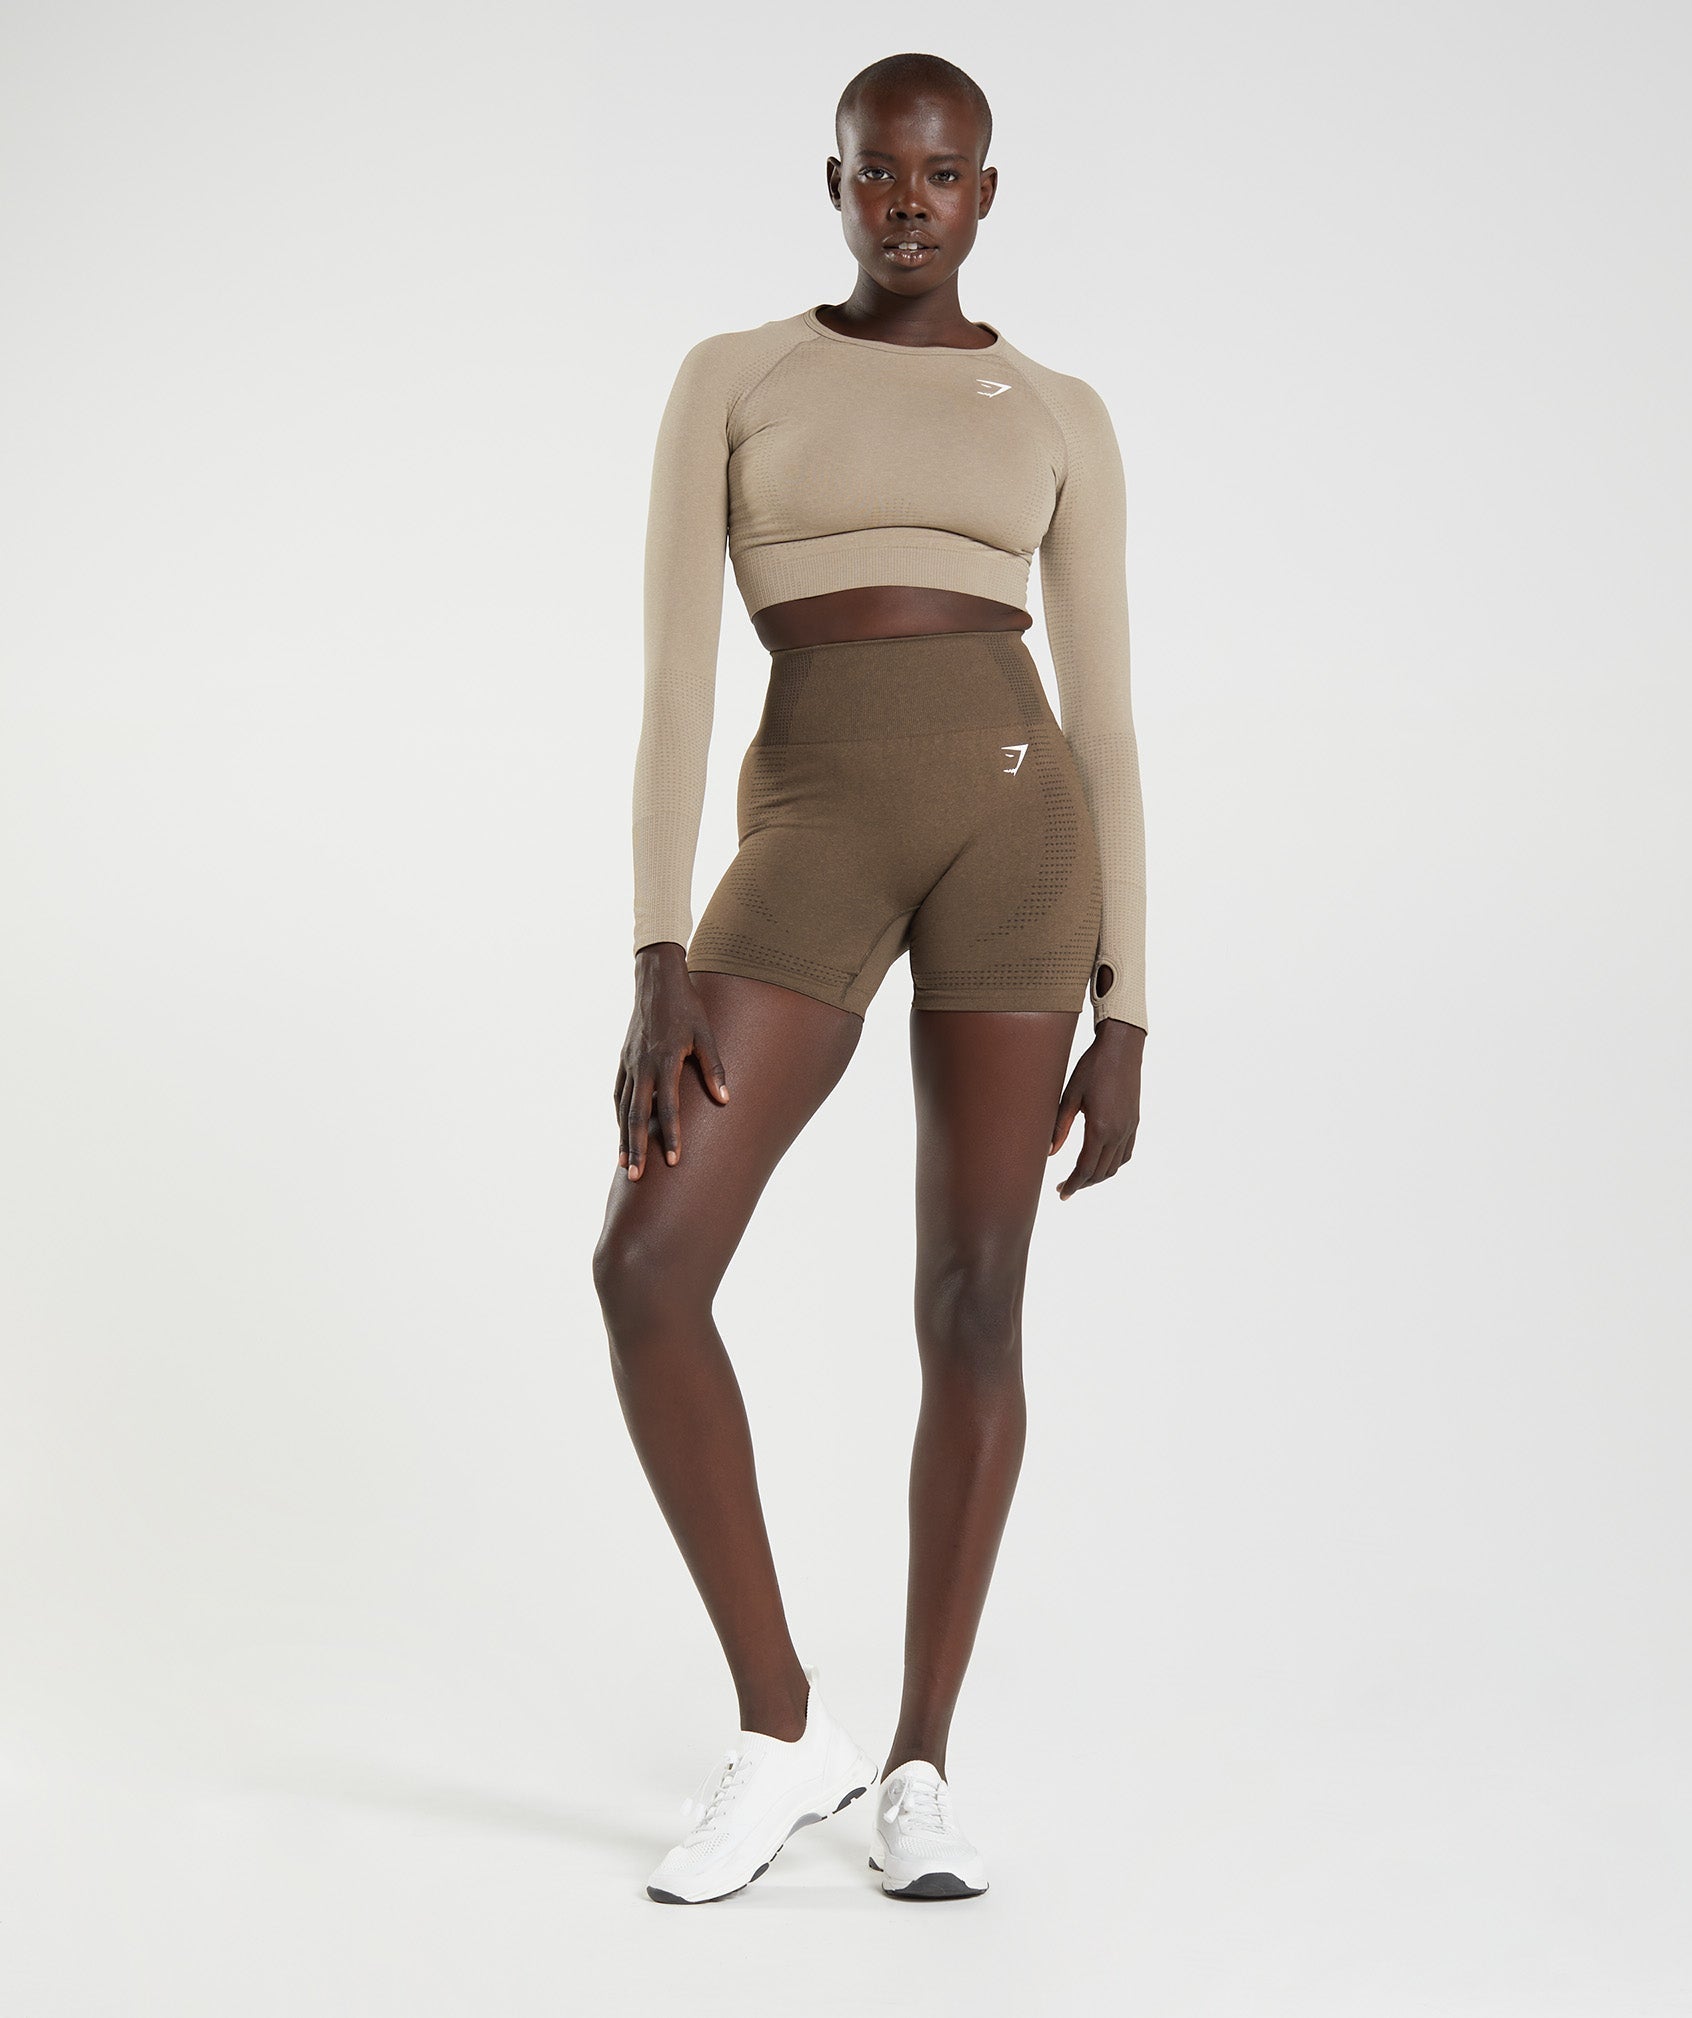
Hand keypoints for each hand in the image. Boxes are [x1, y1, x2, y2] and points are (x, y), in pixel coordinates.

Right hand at [614, 942, 729, 1179]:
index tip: (674, 1161)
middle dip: (637, 1148)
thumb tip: (725, 1100)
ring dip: (624, 1137)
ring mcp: (630, 1063)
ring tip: (625, 1164)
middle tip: (636, 1178)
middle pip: (636, 1115)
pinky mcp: (624, 1059)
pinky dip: (620, 1115)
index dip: (672, 1135)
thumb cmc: (687, 1007)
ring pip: (624, 1108)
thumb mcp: (706, 1034)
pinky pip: (619, 1093)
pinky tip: (622, 1131)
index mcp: (664, 1061)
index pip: (667, 1107)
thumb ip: (713, 1068)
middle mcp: (642, 1066)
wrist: (656, 981)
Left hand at [1049, 1018, 1143, 1199]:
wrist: (1122, 1048)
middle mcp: (1119, 1133)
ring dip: (1098, 1177)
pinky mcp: (1135, 1123)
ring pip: (1115, 1166)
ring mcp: (1130, 1129)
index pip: (1086, 1169)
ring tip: (1080, 1178)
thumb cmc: (1092, 1068)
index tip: (1062, 1194)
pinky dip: (1113, 1165)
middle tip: (1065, 1188)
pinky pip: (1126, 1154)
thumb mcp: (1070, 1096)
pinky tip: (1101, 1162)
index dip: (1073, 1185)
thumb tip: (1049, 1153)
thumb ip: (1060, 1127)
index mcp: (1100, 1129)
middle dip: (1082, 1184)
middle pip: (1101, 1172)